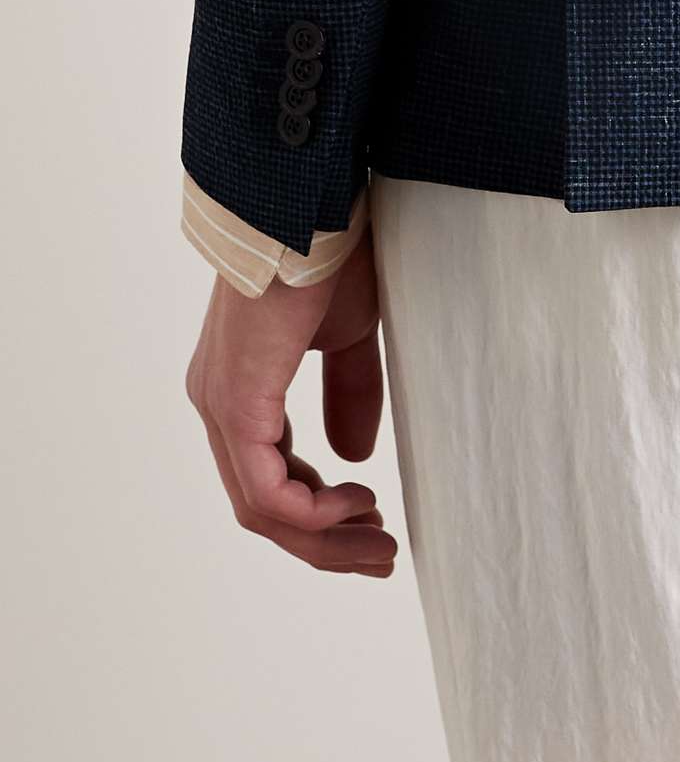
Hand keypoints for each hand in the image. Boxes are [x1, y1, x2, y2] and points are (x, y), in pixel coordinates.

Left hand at [185, 228, 397, 575]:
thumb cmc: (330, 253)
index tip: (373, 521)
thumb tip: (354, 456)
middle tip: (379, 557)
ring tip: (378, 540)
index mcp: (241, 387)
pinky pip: (265, 488)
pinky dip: (311, 511)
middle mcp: (218, 403)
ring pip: (261, 508)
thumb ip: (349, 392)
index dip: (320, 512)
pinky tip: (357, 501)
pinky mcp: (236, 403)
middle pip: (262, 507)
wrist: (309, 205)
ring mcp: (220, 405)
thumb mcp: (349, 333)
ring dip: (322, 536)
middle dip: (325, 541)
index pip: (269, 477)